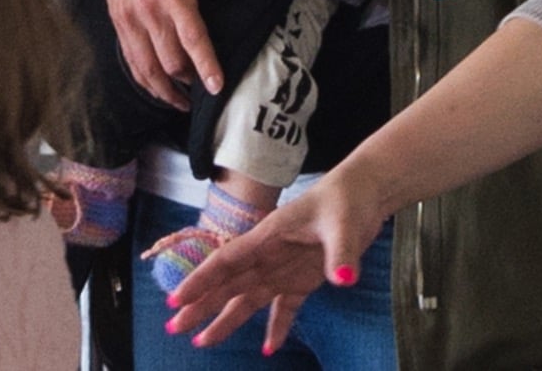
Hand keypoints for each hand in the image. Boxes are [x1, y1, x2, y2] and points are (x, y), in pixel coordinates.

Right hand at [101, 0, 252, 109]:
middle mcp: (149, 12)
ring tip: (183, 103)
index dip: (205, 65)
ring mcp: (130, 20)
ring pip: (147, 69)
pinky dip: (144, 80)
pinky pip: (130, 61)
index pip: (192, 38)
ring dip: (165, 90)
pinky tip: (158, 88)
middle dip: (188, 82)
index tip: (216, 87)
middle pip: (170, 61)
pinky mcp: (117, 23)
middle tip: (204, 89)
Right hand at [164, 165, 385, 350]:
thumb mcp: (343, 224)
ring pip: (249, 297)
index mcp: (269, 235)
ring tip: (202, 342)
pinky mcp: (305, 276)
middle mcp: (271, 253)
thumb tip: (343, 279)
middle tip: (174, 327)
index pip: (228, 260)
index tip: (176, 299)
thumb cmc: (348, 199)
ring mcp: (286, 266)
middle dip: (202, 304)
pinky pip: (286, 306)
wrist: (367, 192)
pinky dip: (277, 326)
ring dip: (227, 318)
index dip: (201, 279)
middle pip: (230, 282)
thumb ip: (340, 252)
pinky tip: (270, 349)